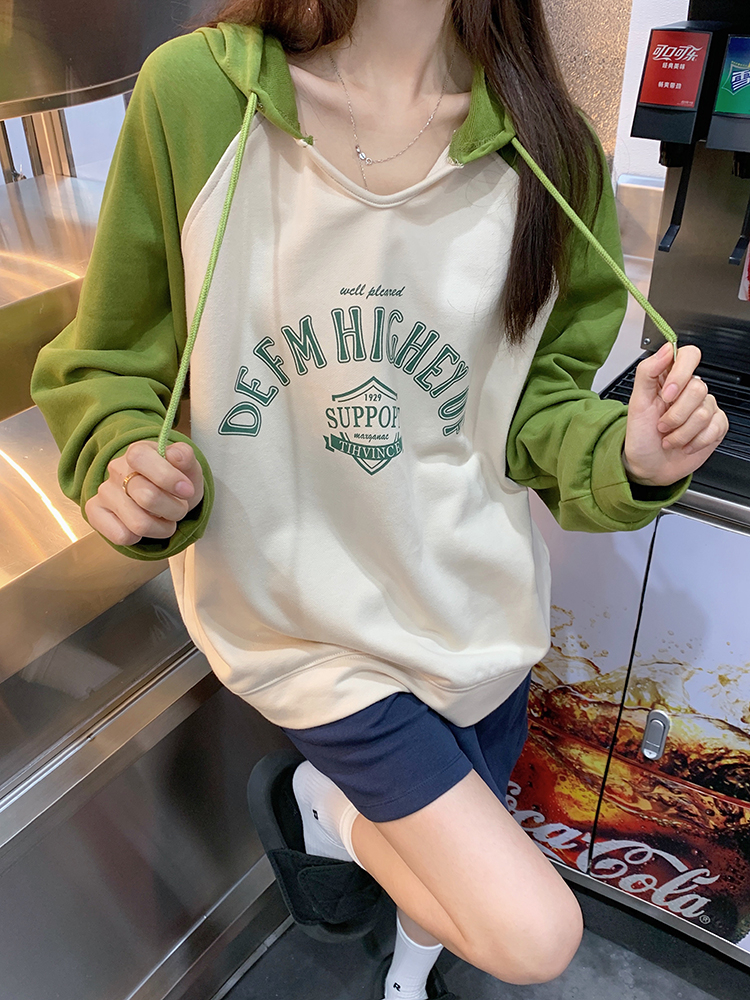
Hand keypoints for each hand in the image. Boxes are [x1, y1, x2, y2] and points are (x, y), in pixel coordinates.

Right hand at [85, 440, 203, 546]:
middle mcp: (117, 469)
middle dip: (175, 509)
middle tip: (180, 509)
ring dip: (162, 528)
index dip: (168, 477)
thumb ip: (185, 457)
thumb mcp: (188, 468)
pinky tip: (145, 526)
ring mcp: (104, 492)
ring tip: (165, 520)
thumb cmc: (175, 483)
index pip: (141, 459)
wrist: (164, 498)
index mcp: (138, 452)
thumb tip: (176, 455)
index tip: (187, 490)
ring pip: (138, 523)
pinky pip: (121, 536)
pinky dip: (141, 538)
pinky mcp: (95, 513)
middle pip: (147, 498)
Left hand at [623, 343, 728, 486]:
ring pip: (703, 411)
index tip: (666, 395)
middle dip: (675, 414)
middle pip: (697, 388)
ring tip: (669, 437)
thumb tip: (666, 349)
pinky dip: (695, 441)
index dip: (680, 374)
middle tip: (661, 425)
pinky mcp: (716, 425)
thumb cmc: (641, 435)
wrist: (648, 465)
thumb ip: (647, 371)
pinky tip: (684, 444)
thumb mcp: (636, 402)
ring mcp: (705, 407)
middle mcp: (689, 390)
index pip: (689, 355)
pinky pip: (714, 427)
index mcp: (670, 379)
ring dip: (681, 432)